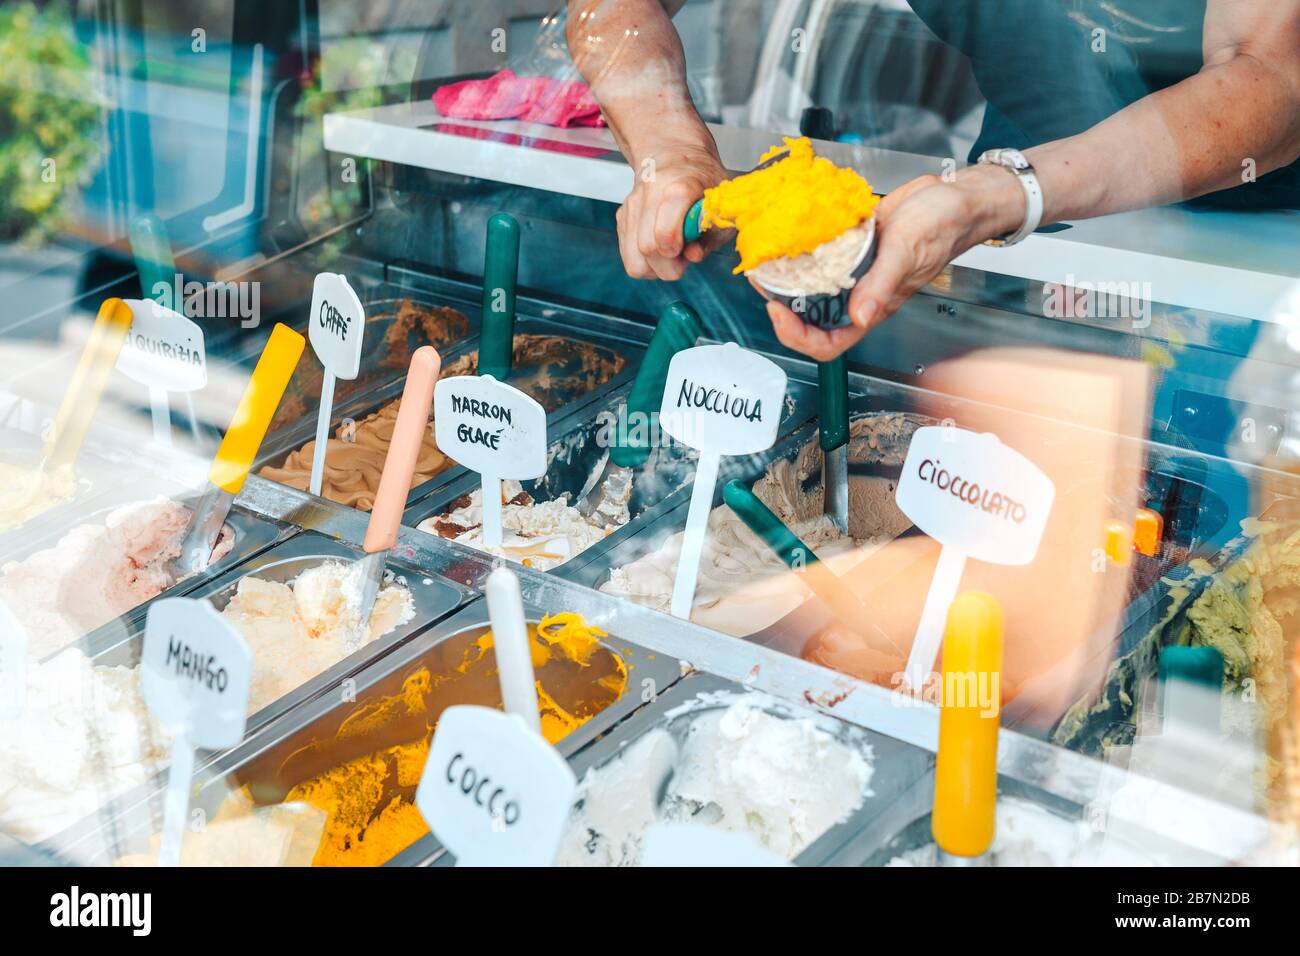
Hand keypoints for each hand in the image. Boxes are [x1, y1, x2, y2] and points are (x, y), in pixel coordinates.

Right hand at [617, 143, 731, 280]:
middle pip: (647, 249)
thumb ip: (711, 236)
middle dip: (669, 264)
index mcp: (680, 187)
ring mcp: (632, 206)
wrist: (676, 155)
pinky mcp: (622, 218)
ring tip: (671, 254)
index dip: (675, 249)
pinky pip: (629, 259)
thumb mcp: (720, 207)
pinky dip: (647, 263)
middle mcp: (650, 194)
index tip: (687, 249)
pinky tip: (661, 249)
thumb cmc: (704, 184)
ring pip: (634, 260)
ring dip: (656, 268)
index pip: (664, 233)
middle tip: (684, 254)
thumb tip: (693, 256)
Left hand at [765, 166, 1025, 360]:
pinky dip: (801, 247)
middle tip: (762, 278)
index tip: (777, 310)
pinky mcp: (850, 245)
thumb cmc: (944, 228)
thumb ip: (882, 285)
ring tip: (766, 257)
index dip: (798, 336)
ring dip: (786, 275)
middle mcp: (858, 293)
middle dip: (781, 303)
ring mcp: (852, 269)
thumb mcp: (908, 253)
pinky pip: (820, 253)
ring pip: (810, 284)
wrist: (954, 197)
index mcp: (872, 306)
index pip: (828, 343)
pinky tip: (788, 233)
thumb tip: (859, 316)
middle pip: (810, 316)